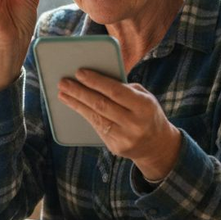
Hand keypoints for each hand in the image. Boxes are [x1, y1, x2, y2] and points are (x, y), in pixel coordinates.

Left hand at [58, 69, 181, 181]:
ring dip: (76, 104)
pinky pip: (96, 128)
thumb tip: (94, 80)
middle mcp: (135, 123)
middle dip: (80, 92)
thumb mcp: (144, 98)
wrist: (157, 145)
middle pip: (101, 105)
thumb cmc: (147, 113)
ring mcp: (125, 138)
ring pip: (95, 118)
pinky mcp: (116, 147)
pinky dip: (84, 114)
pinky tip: (74, 105)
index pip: (116, 91)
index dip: (96, 82)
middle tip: (64, 82)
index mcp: (145, 106)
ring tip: (63, 93)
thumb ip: (124, 89)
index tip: (79, 72)